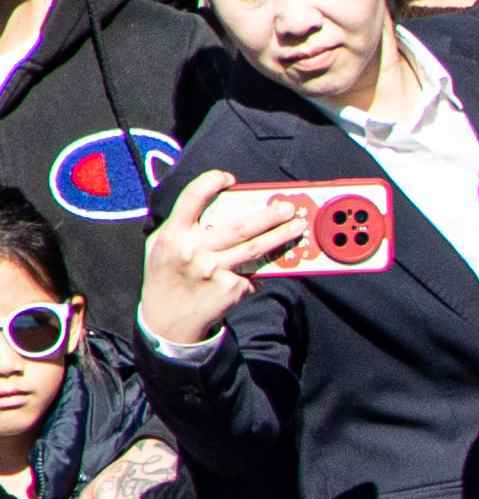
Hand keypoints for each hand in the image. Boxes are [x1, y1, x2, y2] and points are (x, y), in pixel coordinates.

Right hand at [134, 170, 306, 355]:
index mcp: (172, 234)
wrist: (167, 320)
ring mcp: (213, 270)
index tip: (229, 178)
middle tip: (288, 207)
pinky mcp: (229, 287)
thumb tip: (218, 204)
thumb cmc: (168, 274)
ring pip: (255, 249)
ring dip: (281, 236)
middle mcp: (193, 250)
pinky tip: (270, 263)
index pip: (192, 199)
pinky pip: (251, 272)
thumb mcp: (160, 246)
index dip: (210, 182)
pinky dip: (260, 267)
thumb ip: (181, 225)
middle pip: (238, 226)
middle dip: (268, 215)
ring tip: (297, 227)